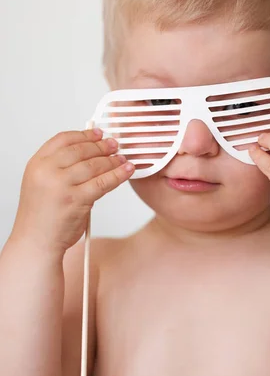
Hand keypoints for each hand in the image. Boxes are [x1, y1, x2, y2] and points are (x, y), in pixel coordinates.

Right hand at [12, 129, 133, 253]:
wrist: (36, 242)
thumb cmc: (42, 215)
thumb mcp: (42, 183)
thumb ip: (60, 166)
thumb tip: (90, 151)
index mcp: (37, 164)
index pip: (63, 139)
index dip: (84, 134)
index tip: (98, 133)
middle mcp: (46, 171)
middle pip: (81, 150)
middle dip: (101, 146)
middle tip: (114, 145)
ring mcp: (61, 185)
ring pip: (94, 165)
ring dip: (112, 160)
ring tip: (122, 159)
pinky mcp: (76, 200)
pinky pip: (103, 182)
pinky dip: (118, 175)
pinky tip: (127, 170)